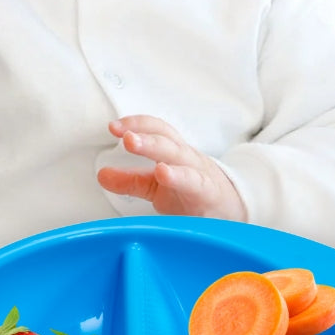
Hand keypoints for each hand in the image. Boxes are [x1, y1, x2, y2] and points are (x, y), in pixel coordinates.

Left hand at [96, 115, 246, 219]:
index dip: (136, 124)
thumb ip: (130, 181)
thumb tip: (102, 175)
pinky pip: (192, 181)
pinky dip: (178, 176)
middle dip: (142, 132)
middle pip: (165, 138)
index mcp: (174, 152)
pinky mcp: (206, 192)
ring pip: (178, 154)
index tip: (113, 126)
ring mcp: (197, 173)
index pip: (156, 130)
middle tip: (121, 132)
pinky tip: (163, 173)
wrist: (232, 210)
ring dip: (154, 146)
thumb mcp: (157, 187)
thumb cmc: (193, 194)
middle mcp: (185, 157)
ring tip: (132, 142)